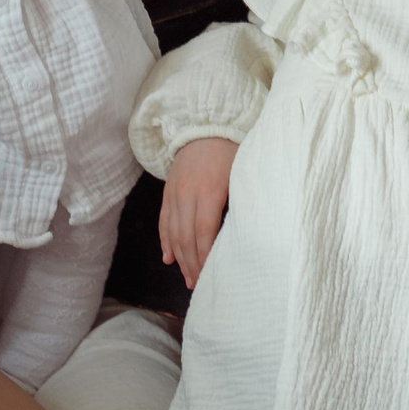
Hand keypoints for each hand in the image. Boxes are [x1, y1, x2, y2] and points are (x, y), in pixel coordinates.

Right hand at [159, 137, 237, 286]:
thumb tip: (245, 234)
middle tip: (197, 284)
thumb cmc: (232, 151)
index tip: (210, 274)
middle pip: (185, 236)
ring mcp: (175, 192)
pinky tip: (168, 258)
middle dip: (191, 263)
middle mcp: (188, 193)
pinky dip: (165, 240)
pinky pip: (163, 220)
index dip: (205, 255)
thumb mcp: (242, 173)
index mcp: (209, 190)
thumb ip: (241, 201)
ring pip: (173, 231)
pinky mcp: (168, 190)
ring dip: (179, 257)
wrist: (206, 125)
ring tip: (187, 277)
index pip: (204, 231)